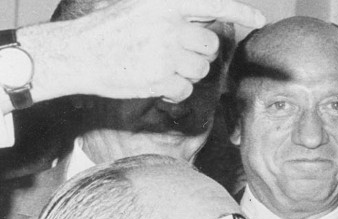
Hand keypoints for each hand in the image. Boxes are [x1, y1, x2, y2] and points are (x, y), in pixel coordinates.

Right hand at [23, 0, 265, 103]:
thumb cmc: (109, 30)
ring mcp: (168, 53)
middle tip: (176, 54)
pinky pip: (186, 90)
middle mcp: (171, 25)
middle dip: (200, 53)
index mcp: (166, 3)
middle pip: (211, 44)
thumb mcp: (140, 7)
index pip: (213, 4)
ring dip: (186, 73)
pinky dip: (173, 91)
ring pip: (201, 69)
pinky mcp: (162, 78)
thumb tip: (205, 21)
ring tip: (158, 66)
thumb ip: (172, 13)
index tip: (259, 19)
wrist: (77, 53)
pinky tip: (153, 82)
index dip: (240, 11)